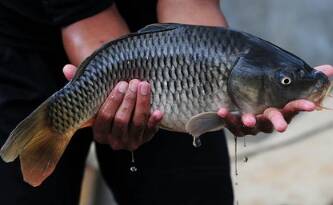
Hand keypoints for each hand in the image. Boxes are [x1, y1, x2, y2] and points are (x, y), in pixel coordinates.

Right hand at [63, 64, 162, 150]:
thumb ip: (81, 85)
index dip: (113, 100)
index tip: (121, 84)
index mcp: (98, 133)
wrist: (127, 122)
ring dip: (142, 104)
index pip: (104, 117)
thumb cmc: (108, 107)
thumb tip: (66, 68)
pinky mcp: (145, 140)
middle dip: (129, 100)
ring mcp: (130, 143)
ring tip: (145, 86)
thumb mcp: (94, 100)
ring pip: (137, 124)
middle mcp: (114, 142)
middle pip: (121, 120)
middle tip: (134, 82)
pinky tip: (158, 110)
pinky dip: (154, 122)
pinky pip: (151, 132)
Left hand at [217, 64, 332, 136]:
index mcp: (281, 110)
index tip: (311, 106)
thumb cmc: (269, 94)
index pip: (294, 108)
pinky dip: (228, 118)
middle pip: (274, 123)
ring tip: (247, 119)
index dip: (301, 107)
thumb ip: (307, 76)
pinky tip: (223, 109)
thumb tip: (331, 68)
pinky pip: (232, 125)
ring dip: (250, 122)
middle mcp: (268, 120)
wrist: (244, 101)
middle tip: (281, 127)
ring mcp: (252, 125)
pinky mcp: (237, 126)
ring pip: (252, 127)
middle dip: (278, 123)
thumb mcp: (285, 83)